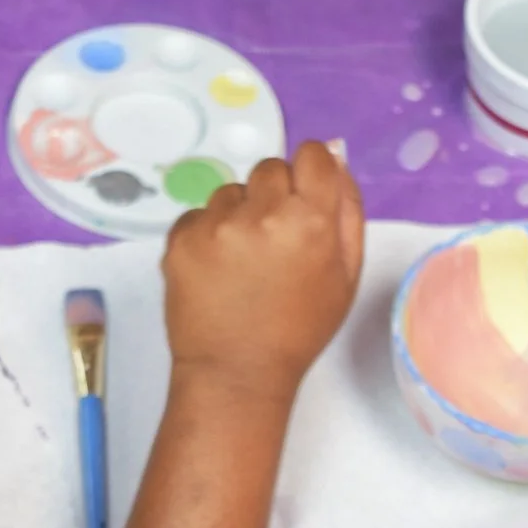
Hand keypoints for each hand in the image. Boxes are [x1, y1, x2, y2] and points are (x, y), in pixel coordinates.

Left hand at [161, 141, 365, 407]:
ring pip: (231, 192)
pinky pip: (198, 214)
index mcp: (311, 220)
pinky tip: (217, 271)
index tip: (305, 195)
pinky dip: (207, 235)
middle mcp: (262, 213)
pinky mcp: (180, 239)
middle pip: (271, 168)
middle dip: (275, 196)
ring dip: (239, 215)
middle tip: (273, 242)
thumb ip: (347, 211)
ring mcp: (215, 225)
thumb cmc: (298, 329)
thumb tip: (336, 158)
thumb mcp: (345, 276)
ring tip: (243, 264)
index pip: (313, 154)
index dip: (310, 172)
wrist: (236, 373)